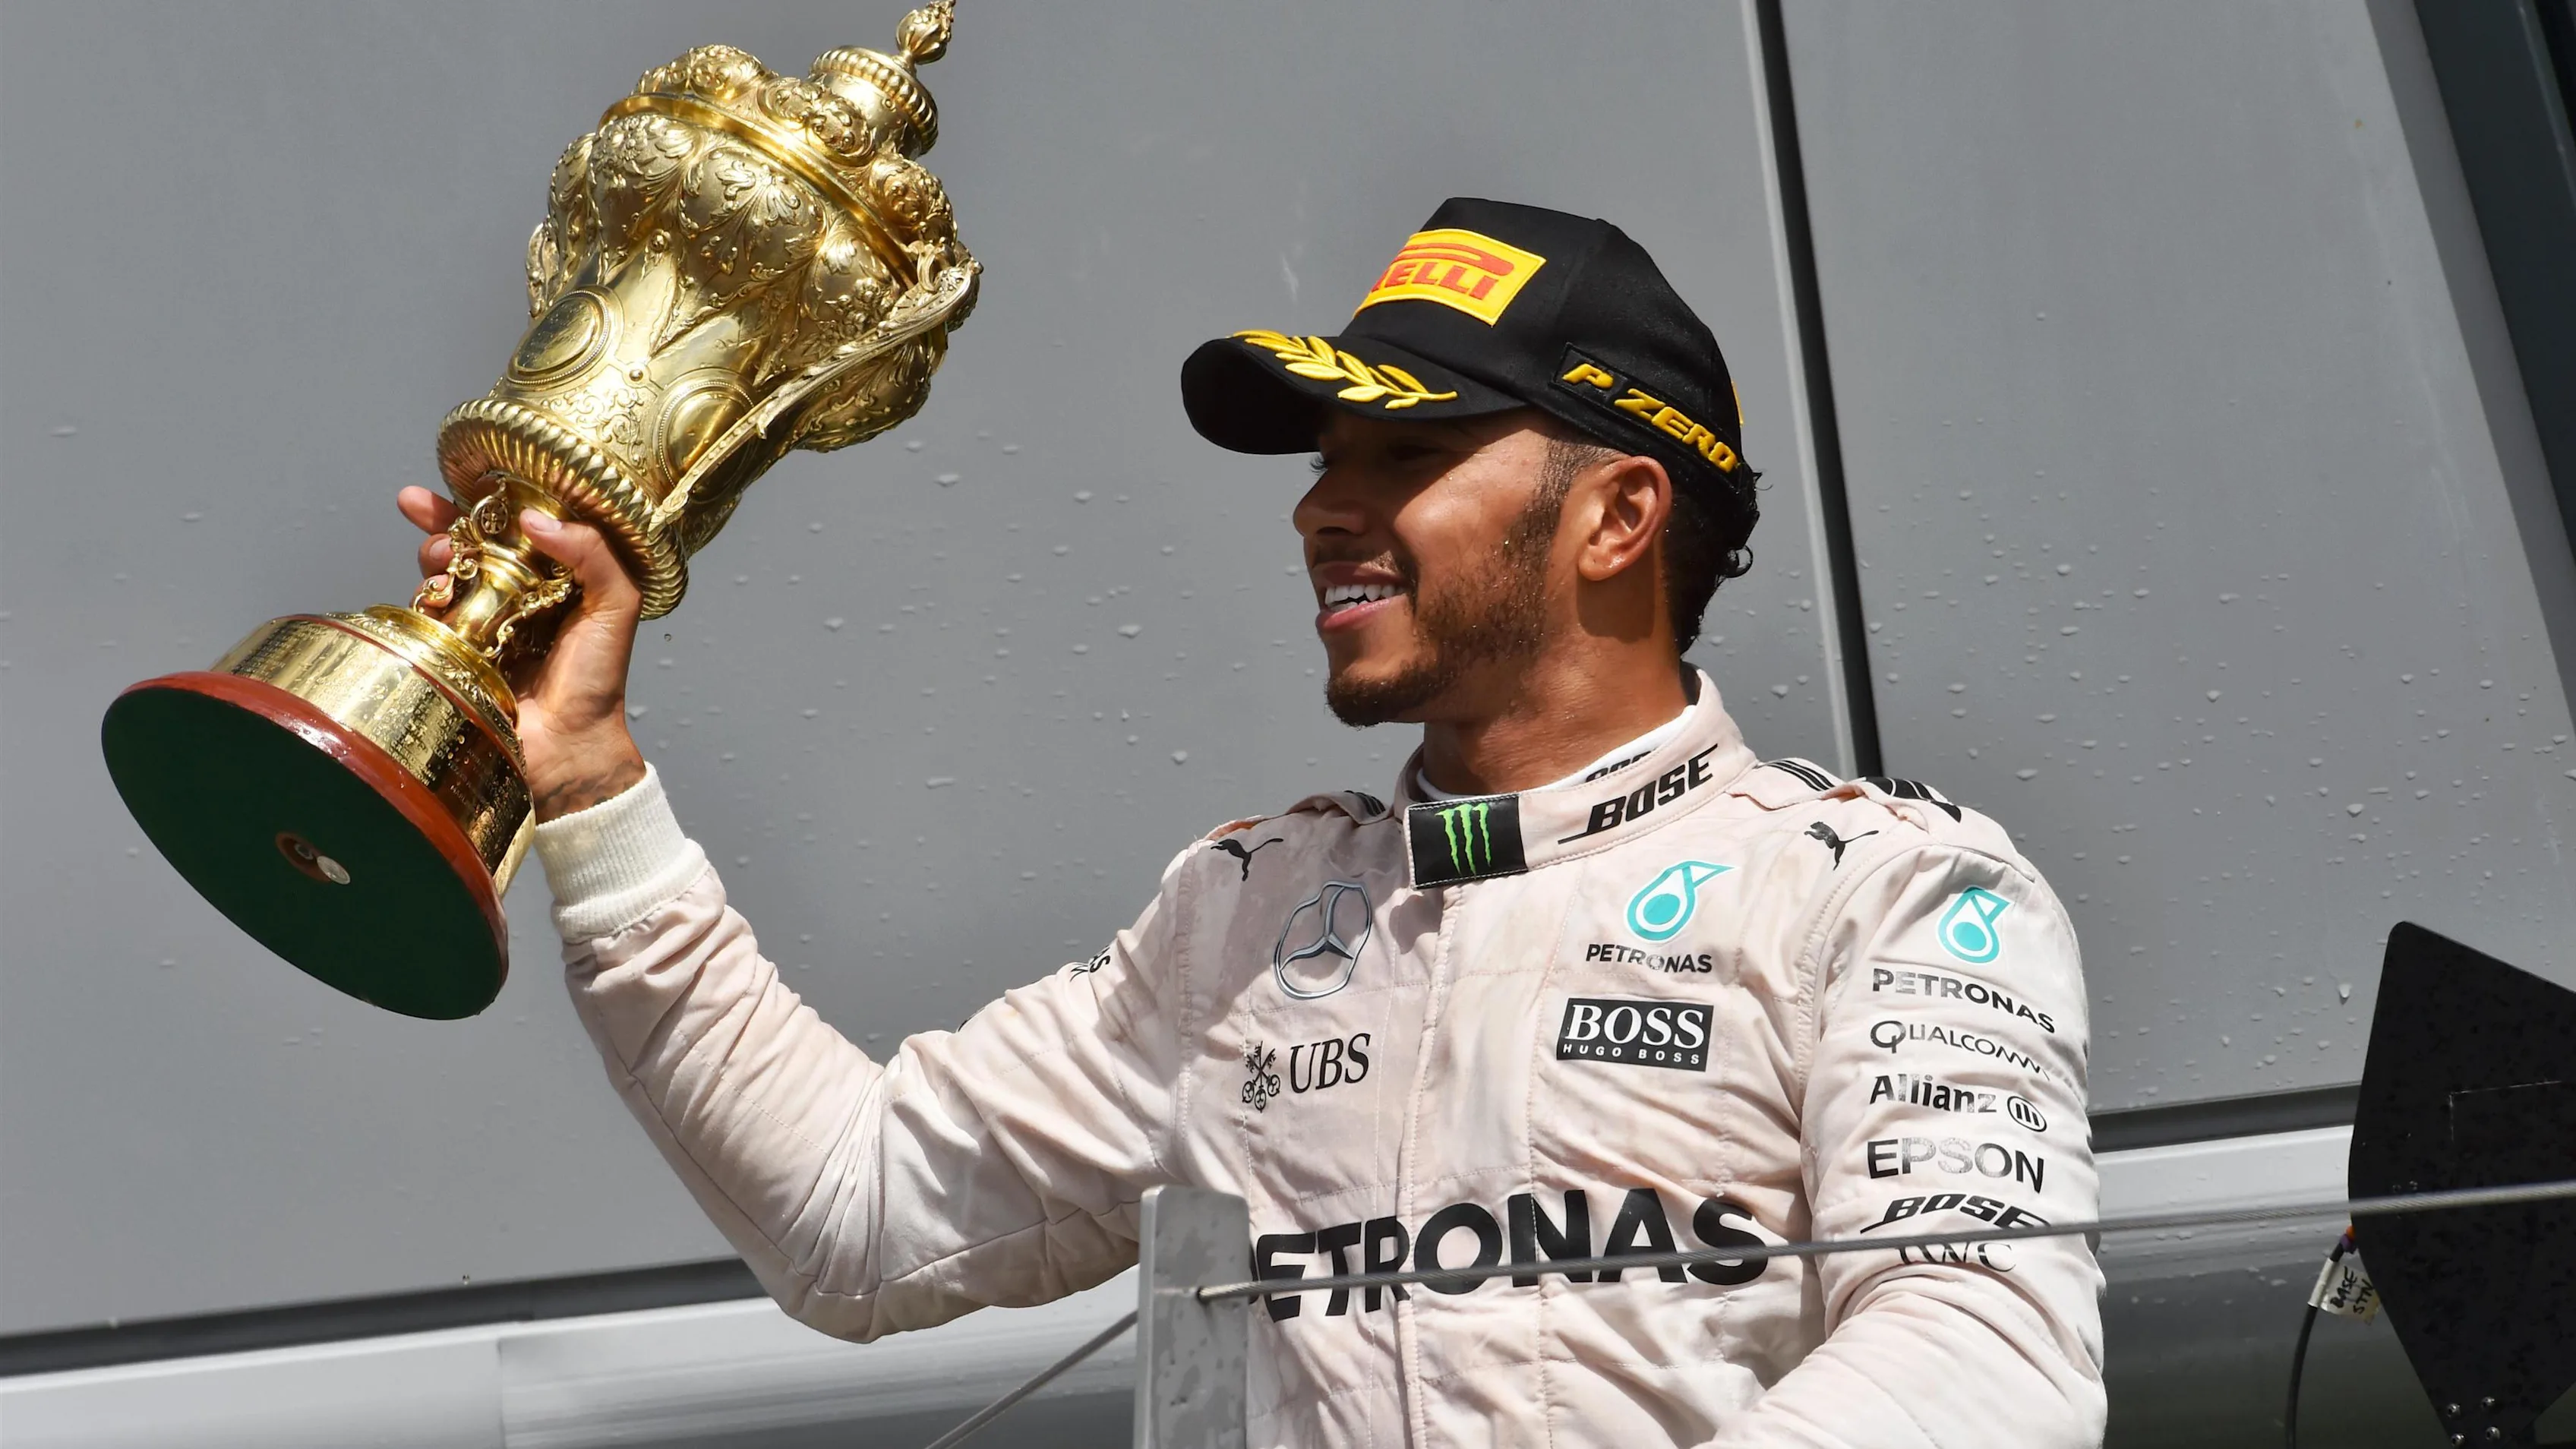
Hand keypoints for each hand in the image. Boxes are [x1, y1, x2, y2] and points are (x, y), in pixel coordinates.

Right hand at [398, 487, 647, 820]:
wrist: (567, 749)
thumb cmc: (597, 681)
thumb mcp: (616, 606)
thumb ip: (595, 556)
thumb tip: (536, 519)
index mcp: (552, 580)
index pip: (517, 530)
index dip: (489, 505)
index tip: (464, 484)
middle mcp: (512, 597)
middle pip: (470, 546)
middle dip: (441, 524)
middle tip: (422, 512)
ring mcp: (477, 624)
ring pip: (444, 576)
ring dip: (432, 559)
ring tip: (436, 560)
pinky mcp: (450, 653)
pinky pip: (426, 617)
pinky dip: (422, 600)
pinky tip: (429, 595)